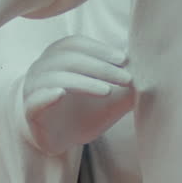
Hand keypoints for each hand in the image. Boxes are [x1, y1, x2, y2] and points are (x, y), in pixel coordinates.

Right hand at [23, 35, 133, 154]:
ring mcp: (33, 90)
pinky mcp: (30, 112)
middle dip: (99, 67)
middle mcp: (42, 68)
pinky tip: (61, 95)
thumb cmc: (82, 111)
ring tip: (106, 90)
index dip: (99, 48)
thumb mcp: (109, 99)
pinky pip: (35, 100)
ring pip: (54, 78)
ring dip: (83, 82)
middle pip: (68, 59)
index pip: (75, 44)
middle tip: (125, 78)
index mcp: (58, 57)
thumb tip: (151, 71)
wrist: (58, 138)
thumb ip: (126, 87)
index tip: (123, 58)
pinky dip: (47, 95)